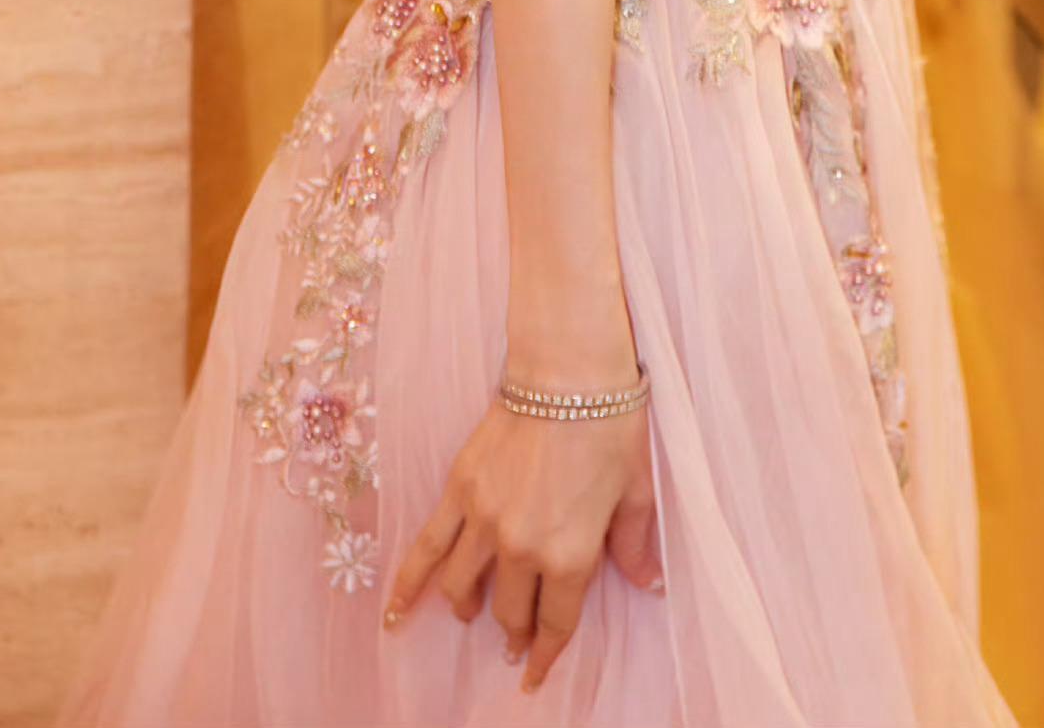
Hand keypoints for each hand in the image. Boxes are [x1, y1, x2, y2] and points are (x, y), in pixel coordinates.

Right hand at [383, 396, 663, 694]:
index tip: (534, 674)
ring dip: (468, 611)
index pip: (556, 622)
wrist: (569, 368)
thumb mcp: (636, 489)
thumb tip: (648, 584)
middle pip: (509, 611)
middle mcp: (521, 548)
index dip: (546, 653)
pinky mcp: (459, 490)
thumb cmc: (612, 424)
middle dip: (512, 633)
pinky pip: (427, 548)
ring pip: (463, 589)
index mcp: (570, 554)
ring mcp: (484, 521)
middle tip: (514, 640)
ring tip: (473, 615)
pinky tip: (395, 611)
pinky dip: (408, 584)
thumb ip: (634, 544)